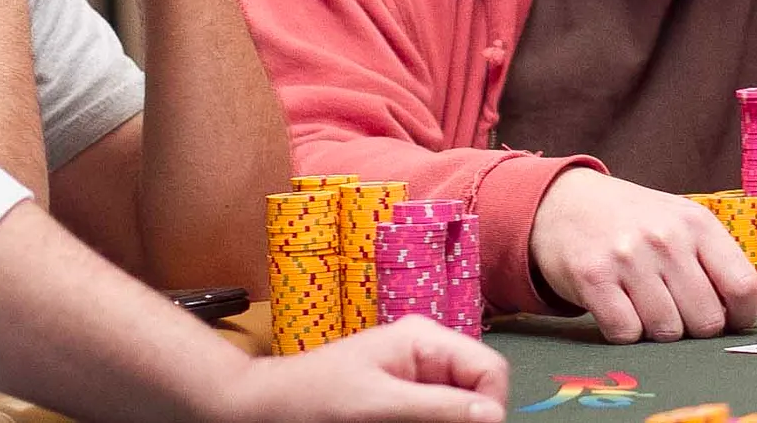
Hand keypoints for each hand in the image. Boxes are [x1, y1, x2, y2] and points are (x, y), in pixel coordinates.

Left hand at [218, 315, 507, 422]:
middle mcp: (426, 355)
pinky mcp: (398, 400)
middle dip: (464, 420)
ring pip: (454, 410)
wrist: (260, 409)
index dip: (491, 406)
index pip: (489, 369)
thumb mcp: (380, 404)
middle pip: (475, 392)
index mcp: (426, 340)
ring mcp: (412, 378)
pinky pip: (430, 415)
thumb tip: (495, 415)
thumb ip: (440, 407)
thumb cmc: (315, 400)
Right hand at [529, 169, 756, 342]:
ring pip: (666, 331)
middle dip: (694, 328)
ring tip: (646, 306)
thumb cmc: (637, 221)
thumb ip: (729, 269)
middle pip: (705, 319)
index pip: (742, 286)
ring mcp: (628, 256)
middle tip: (677, 311)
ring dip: (658, 331)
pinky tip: (620, 309)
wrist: (565, 203)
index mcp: (698, 223)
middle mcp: (666, 237)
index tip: (725, 318)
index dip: (739, 316)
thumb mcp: (687, 231)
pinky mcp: (593, 277)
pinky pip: (626, 333)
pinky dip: (626, 333)